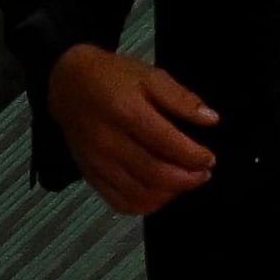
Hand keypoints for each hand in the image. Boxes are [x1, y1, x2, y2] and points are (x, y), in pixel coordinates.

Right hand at [44, 42, 215, 213]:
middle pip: (155, 174)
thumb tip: (211, 120)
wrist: (67, 84)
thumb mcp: (150, 75)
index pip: (167, 144)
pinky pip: (121, 202)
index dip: (195, 156)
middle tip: (203, 173)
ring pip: (139, 194)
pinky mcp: (89, 174)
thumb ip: (181, 99)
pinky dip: (146, 204)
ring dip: (170, 194)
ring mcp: (96, 161)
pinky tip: (160, 191)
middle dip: (188, 179)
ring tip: (184, 180)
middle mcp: (107, 140)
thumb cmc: (112, 78)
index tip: (209, 157)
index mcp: (124, 111)